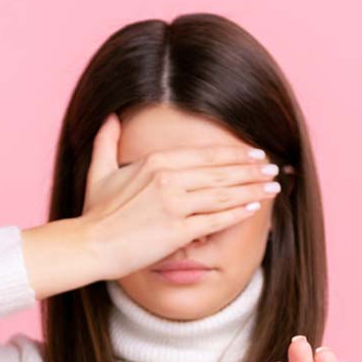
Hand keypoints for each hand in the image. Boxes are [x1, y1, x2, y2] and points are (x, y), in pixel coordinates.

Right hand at [80, 113, 280, 280]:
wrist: (88, 245)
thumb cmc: (95, 214)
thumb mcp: (99, 171)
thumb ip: (107, 141)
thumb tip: (111, 117)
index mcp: (155, 162)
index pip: (205, 154)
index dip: (234, 154)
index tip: (254, 154)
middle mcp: (168, 178)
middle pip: (220, 171)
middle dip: (251, 170)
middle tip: (272, 168)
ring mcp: (174, 204)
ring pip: (223, 193)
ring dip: (252, 188)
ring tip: (272, 186)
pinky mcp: (178, 231)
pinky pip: (216, 219)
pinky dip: (238, 212)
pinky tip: (255, 207)